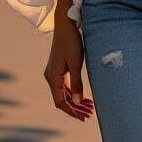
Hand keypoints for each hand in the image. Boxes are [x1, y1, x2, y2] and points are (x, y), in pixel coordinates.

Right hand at [43, 0, 94, 122]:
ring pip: (63, 93)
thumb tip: (76, 103)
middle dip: (75, 108)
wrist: (65, 24)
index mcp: (52, 77)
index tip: (84, 117)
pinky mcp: (59, 68)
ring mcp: (54, 72)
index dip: (72, 111)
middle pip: (62, 99)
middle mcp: (51, 76)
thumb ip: (76, 83)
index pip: (60, 101)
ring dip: (75, 101)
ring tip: (90, 107)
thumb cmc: (71, 42)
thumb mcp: (75, 63)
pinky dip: (73, 92)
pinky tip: (83, 96)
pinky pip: (64, 86)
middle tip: (90, 114)